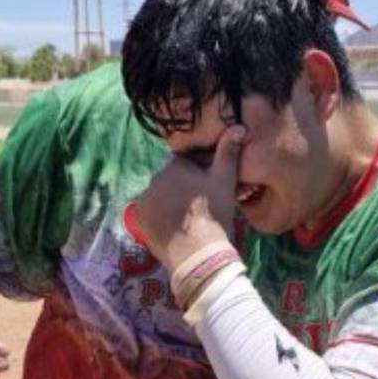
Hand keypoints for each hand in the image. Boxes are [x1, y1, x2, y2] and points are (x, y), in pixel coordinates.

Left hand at [135, 125, 244, 271]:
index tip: (210, 189)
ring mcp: (145, 199)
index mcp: (175, 165)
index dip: (200, 174)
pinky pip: (151, 212)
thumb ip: (228, 152)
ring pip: (161, 195)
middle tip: (201, 206)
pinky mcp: (140, 219)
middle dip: (183, 187)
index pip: (187, 162)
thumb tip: (237, 126)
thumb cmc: (214, 214)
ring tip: (188, 219)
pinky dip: (160, 217)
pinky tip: (175, 227)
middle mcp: (154, 178)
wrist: (198, 253)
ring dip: (171, 202)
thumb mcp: (225, 181)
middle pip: (172, 179)